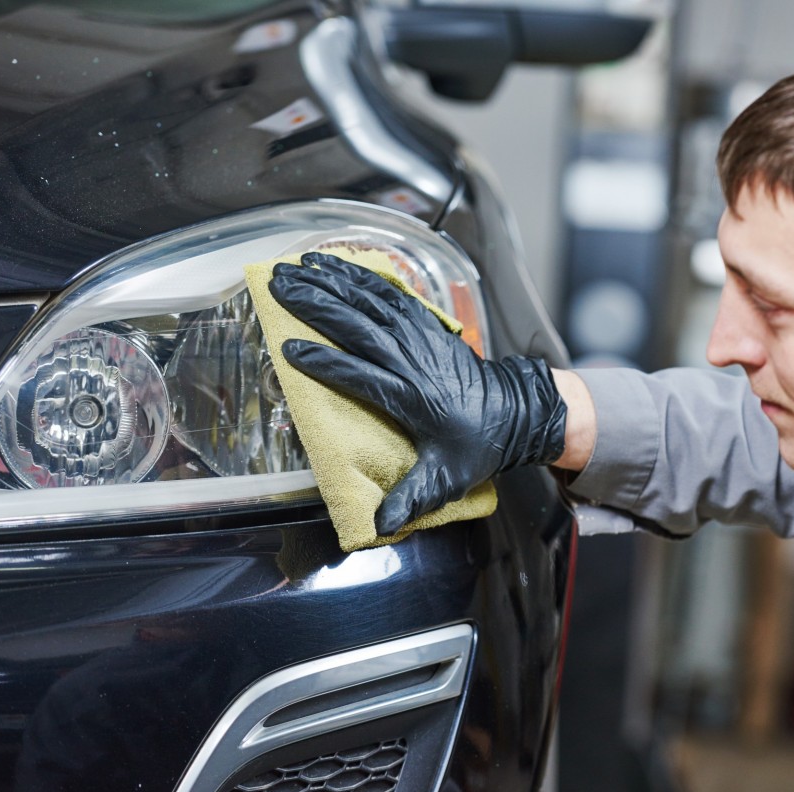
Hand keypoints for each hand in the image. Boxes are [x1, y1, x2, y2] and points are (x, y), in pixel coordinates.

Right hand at [269, 252, 566, 533]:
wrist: (516, 413)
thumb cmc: (477, 446)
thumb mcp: (447, 479)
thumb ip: (412, 498)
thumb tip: (381, 525)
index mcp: (411, 398)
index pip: (362, 375)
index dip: (326, 363)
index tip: (289, 351)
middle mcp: (413, 361)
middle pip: (359, 326)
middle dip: (316, 303)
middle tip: (277, 286)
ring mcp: (421, 337)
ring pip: (371, 302)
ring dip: (332, 281)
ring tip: (295, 266)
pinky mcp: (427, 325)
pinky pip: (390, 294)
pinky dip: (360, 276)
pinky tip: (333, 263)